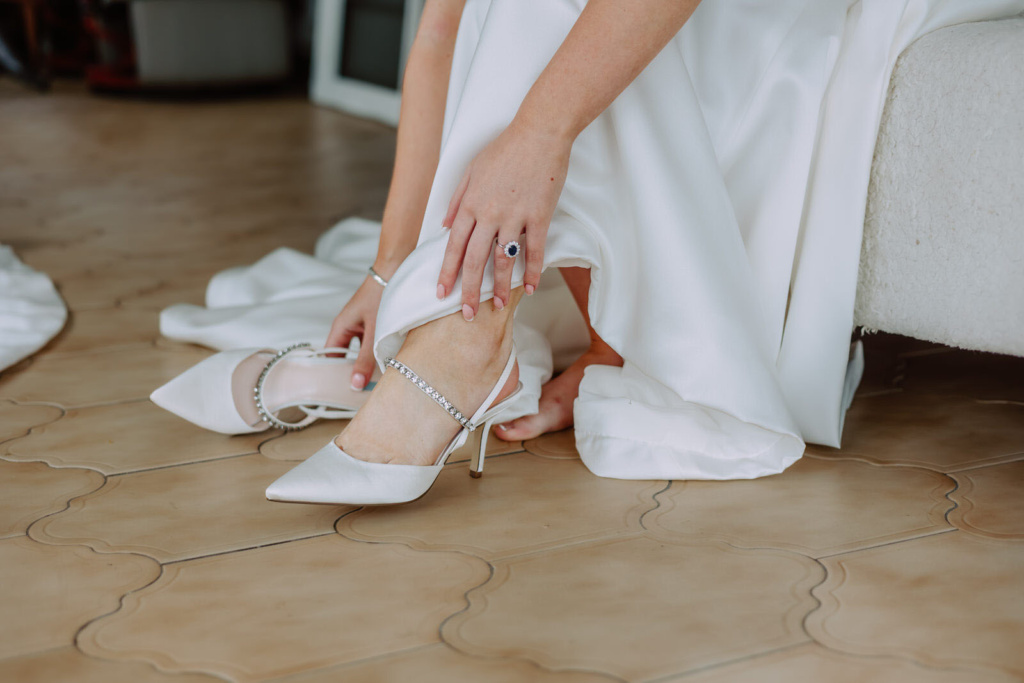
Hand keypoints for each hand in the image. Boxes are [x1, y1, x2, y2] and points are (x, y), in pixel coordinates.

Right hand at [325, 272, 387, 389]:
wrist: (396, 270)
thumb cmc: (381, 295)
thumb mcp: (374, 331)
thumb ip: (366, 359)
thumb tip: (355, 385)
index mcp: (340, 328)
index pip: (329, 357)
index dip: (331, 374)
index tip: (338, 394)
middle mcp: (348, 328)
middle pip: (344, 357)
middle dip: (350, 373)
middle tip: (358, 394)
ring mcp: (362, 327)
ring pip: (359, 352)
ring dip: (366, 364)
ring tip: (373, 384)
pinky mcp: (375, 326)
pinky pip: (371, 346)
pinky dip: (376, 355)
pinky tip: (386, 365)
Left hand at [437, 120, 570, 319]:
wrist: (539, 131)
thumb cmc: (505, 147)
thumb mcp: (471, 168)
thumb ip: (457, 199)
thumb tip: (444, 224)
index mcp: (470, 204)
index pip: (453, 246)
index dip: (446, 272)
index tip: (441, 293)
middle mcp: (489, 214)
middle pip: (474, 261)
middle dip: (468, 291)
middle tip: (466, 314)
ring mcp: (515, 217)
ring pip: (503, 261)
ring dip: (500, 287)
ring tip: (497, 307)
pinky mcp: (539, 216)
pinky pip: (535, 250)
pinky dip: (533, 271)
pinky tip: (532, 288)